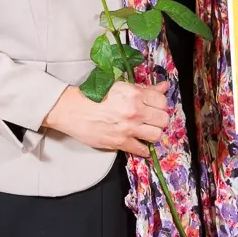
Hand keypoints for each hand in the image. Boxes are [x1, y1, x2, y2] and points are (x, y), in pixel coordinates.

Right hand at [42, 80, 170, 156]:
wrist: (73, 109)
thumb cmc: (94, 95)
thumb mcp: (121, 86)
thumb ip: (144, 89)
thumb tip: (164, 87)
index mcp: (135, 94)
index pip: (162, 101)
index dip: (161, 104)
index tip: (156, 107)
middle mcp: (135, 111)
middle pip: (163, 119)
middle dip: (160, 120)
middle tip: (153, 120)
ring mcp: (128, 128)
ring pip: (156, 135)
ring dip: (154, 134)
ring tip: (147, 132)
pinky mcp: (119, 142)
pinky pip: (141, 149)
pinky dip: (143, 149)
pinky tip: (141, 146)